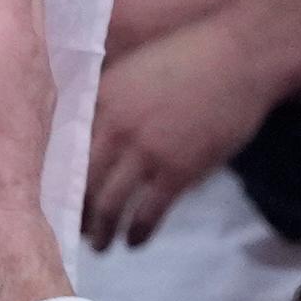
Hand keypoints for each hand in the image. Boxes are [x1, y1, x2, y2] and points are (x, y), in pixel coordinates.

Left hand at [81, 15, 283, 247]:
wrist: (242, 55)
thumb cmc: (193, 56)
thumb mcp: (136, 68)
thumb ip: (112, 99)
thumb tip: (97, 134)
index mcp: (102, 99)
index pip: (66, 149)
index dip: (59, 180)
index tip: (58, 198)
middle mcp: (115, 127)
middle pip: (82, 183)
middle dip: (77, 214)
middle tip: (78, 230)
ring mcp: (145, 151)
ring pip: (109, 205)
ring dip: (103, 232)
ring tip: (103, 246)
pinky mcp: (177, 171)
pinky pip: (147, 213)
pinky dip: (137, 233)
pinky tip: (135, 243)